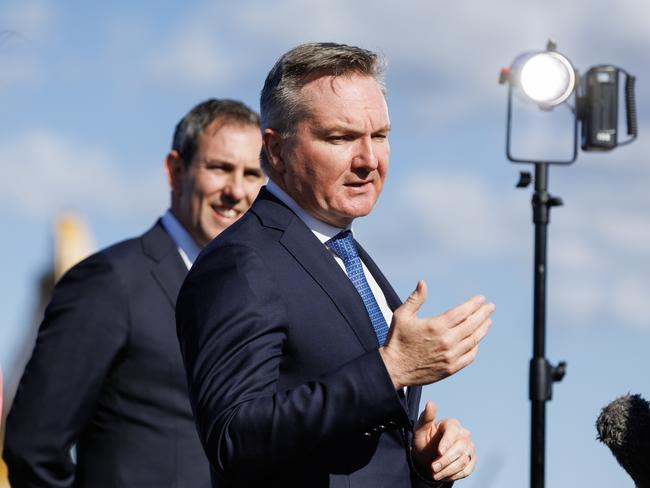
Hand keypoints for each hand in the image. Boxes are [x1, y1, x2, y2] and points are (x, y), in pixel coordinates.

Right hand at [379, 280, 493, 388]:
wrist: (393, 369)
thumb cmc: (397, 340)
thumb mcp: (402, 315)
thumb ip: (415, 299)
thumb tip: (423, 283)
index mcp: (436, 326)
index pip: (462, 312)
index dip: (474, 304)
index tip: (481, 299)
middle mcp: (446, 341)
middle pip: (472, 325)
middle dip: (483, 314)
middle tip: (490, 307)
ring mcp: (450, 356)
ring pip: (473, 340)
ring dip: (482, 329)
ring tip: (488, 321)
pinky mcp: (450, 368)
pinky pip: (470, 356)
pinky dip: (475, 347)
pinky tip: (476, 341)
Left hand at [412, 401, 475, 481]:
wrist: (427, 458)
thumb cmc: (423, 441)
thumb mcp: (420, 430)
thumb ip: (426, 417)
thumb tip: (431, 402)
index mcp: (451, 424)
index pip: (453, 431)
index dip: (447, 442)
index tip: (439, 452)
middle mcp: (464, 434)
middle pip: (460, 447)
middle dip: (446, 460)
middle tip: (433, 468)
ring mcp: (470, 447)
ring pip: (464, 460)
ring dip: (449, 469)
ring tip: (435, 474)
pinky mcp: (472, 459)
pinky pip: (467, 469)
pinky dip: (455, 475)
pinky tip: (444, 475)